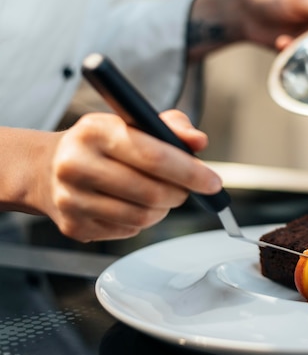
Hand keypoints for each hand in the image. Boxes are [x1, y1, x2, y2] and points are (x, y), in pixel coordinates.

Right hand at [36, 110, 220, 241]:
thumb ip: (171, 127)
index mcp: (95, 131)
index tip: (213, 182)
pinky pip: (128, 231)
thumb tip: (198, 141)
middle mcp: (76, 164)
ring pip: (143, 216)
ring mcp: (72, 199)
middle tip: (186, 190)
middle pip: (152, 192)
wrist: (47, 168)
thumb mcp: (133, 123)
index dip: (190, 172)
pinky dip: (143, 221)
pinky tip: (135, 205)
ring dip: (164, 209)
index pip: (154, 156)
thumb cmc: (102, 144)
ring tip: (161, 196)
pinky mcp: (74, 226)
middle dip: (180, 193)